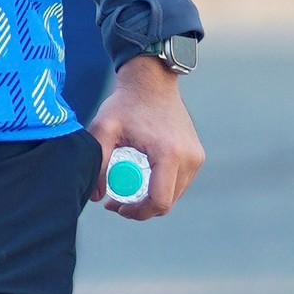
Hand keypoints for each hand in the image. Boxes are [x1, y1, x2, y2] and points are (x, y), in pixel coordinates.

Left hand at [88, 54, 204, 218]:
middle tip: (117, 201)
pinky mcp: (197, 155)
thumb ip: (96, 163)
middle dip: (141, 208)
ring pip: (174, 195)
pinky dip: (162, 186)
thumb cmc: (126, 103)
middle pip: (167, 202)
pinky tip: (143, 177)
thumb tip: (96, 197)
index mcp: (169, 154)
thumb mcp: (103, 129)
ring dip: (151, 198)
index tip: (116, 207)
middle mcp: (189, 158)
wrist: (152, 81)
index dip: (137, 212)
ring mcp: (196, 157)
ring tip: (127, 187)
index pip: (159, 201)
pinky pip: (179, 183)